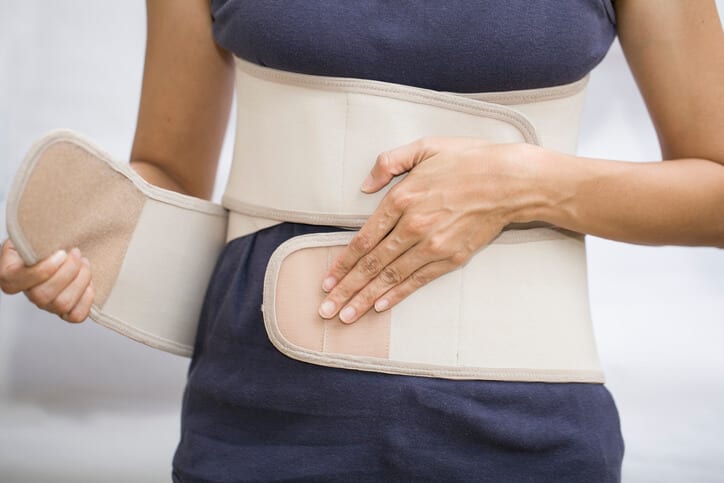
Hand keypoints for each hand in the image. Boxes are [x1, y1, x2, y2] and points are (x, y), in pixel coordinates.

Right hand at [0, 239, 93, 322]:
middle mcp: (28, 295)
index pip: (18, 281)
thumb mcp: (28, 235)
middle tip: (76, 253)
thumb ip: (29, 239)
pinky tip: (88, 283)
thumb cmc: (39, 243)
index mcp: (11, 276)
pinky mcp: (65, 311)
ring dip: (80, 281)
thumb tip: (44, 237)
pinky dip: (87, 300)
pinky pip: (76, 316)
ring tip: (84, 263)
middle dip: (68, 271)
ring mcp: (47, 305)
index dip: (44, 269)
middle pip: (44, 295)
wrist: (53, 251)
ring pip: (63, 304)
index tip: (61, 253)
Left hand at [317, 137, 540, 322]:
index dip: (342, 263)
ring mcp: (432, 245)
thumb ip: (389, 162)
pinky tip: (380, 307)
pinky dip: (397, 295)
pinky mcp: (451, 258)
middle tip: (326, 309)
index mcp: (401, 198)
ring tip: (346, 316)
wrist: (510, 181)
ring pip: (391, 277)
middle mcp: (412, 226)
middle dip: (346, 290)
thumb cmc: (468, 160)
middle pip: (372, 264)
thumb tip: (365, 184)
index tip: (327, 279)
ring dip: (365, 299)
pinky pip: (418, 281)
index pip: (363, 240)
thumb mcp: (424, 146)